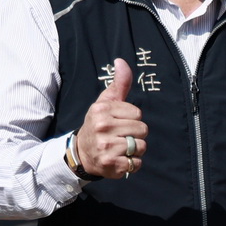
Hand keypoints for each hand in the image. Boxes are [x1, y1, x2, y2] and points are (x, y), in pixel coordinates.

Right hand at [76, 60, 147, 178]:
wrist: (82, 153)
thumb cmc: (99, 125)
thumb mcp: (105, 103)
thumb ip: (118, 84)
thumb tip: (122, 61)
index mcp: (102, 110)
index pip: (137, 113)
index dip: (132, 119)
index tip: (119, 122)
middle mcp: (102, 127)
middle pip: (142, 129)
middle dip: (135, 134)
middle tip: (120, 136)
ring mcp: (106, 146)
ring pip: (141, 146)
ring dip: (135, 150)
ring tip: (120, 148)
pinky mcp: (111, 164)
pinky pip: (136, 163)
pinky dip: (132, 163)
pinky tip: (120, 159)